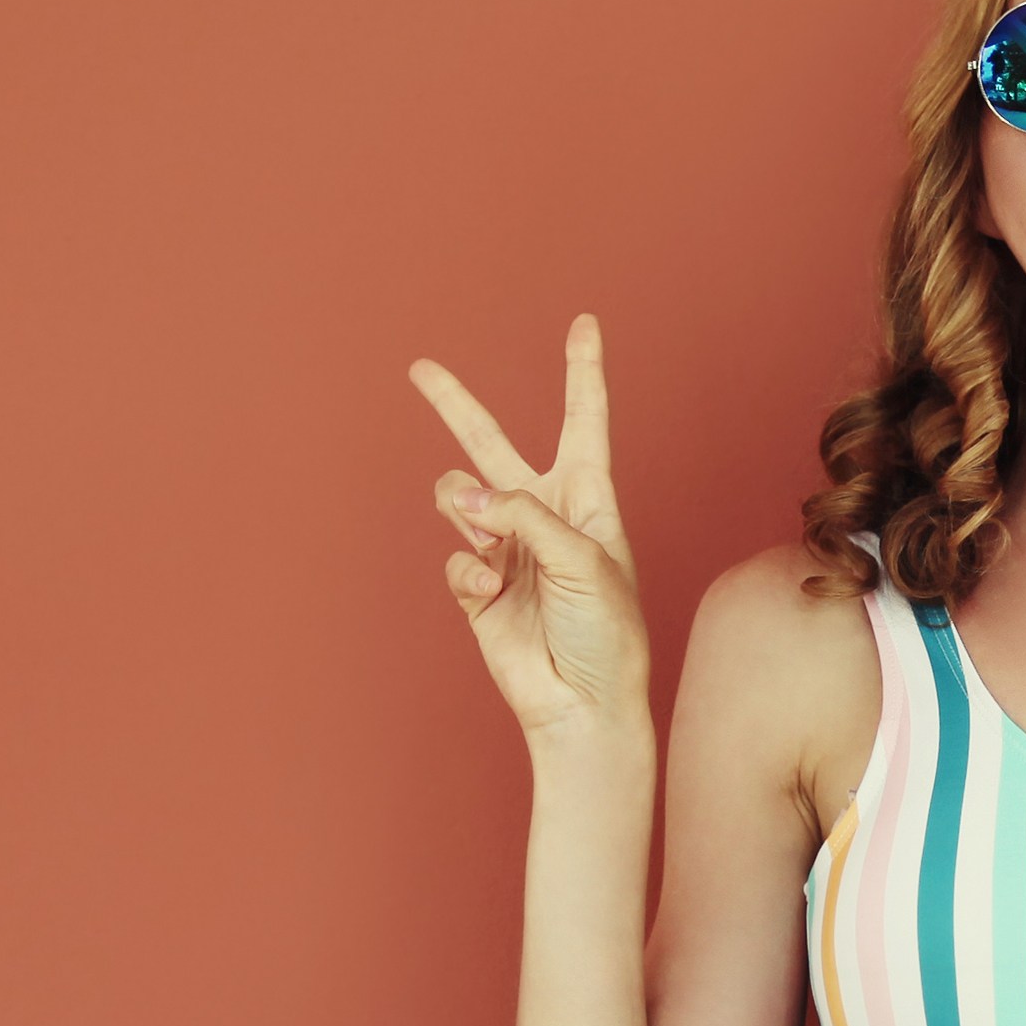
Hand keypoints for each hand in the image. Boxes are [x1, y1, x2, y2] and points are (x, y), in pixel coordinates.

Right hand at [408, 312, 650, 744]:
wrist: (583, 702)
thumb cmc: (605, 631)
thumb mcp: (582, 559)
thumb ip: (522, 517)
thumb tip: (459, 493)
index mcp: (588, 498)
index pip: (584, 420)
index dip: (582, 371)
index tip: (584, 323)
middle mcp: (545, 516)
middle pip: (493, 445)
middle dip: (457, 406)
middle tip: (419, 368)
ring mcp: (506, 549)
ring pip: (459, 500)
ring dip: (464, 511)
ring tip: (488, 542)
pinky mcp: (478, 587)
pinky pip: (456, 560)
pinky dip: (470, 576)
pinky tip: (493, 597)